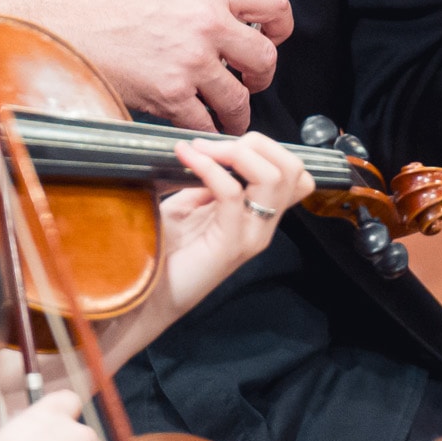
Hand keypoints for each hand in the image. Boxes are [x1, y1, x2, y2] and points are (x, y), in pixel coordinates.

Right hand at [0, 0, 293, 132]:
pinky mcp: (171, 93)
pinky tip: (200, 125)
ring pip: (240, 98)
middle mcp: (206, 21)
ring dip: (237, 113)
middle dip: (262, 76)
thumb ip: (213, 1)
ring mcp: (191, 60)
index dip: (282, 26)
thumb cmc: (116, 8)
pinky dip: (206, 130)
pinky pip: (206, 123)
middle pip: (266, 57)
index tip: (275, 37)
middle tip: (251, 81)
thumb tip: (248, 23)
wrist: (71, 26)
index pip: (275, 3)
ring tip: (228, 113)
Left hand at [155, 131, 312, 315]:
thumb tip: (209, 152)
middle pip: (292, 170)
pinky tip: (188, 159)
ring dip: (235, 153)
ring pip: (274, 177)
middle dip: (255, 144)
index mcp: (258, 216)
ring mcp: (251, 236)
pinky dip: (209, 168)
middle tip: (211, 145)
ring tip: (199, 151)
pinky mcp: (230, 245)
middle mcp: (263, 226)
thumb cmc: (164, 253)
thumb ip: (207, 183)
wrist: (146, 295)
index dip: (265, 148)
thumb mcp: (188, 206)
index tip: (222, 145)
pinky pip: (232, 193)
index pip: (295, 174)